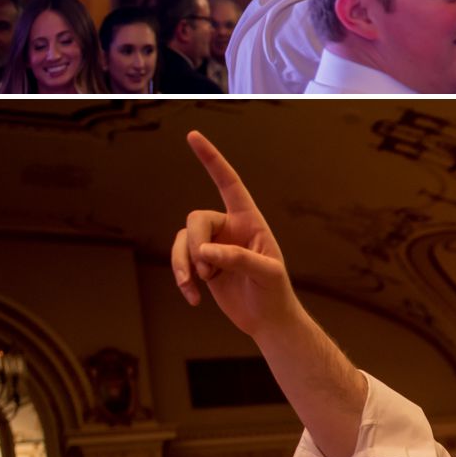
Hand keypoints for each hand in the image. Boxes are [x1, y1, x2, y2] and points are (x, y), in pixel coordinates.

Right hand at [171, 137, 298, 329]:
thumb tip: (205, 252)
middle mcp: (229, 228)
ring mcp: (213, 246)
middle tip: (206, 271)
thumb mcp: (266, 274)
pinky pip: (181, 262)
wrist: (267, 320)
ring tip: (194, 287)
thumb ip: (238, 258)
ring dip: (182, 264)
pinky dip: (182, 280)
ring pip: (183, 241)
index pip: (228, 183)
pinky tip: (193, 299)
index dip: (211, 159)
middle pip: (197, 219)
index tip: (192, 136)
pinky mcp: (202, 266)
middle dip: (194, 244)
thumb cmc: (274, 292)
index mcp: (249, 220)